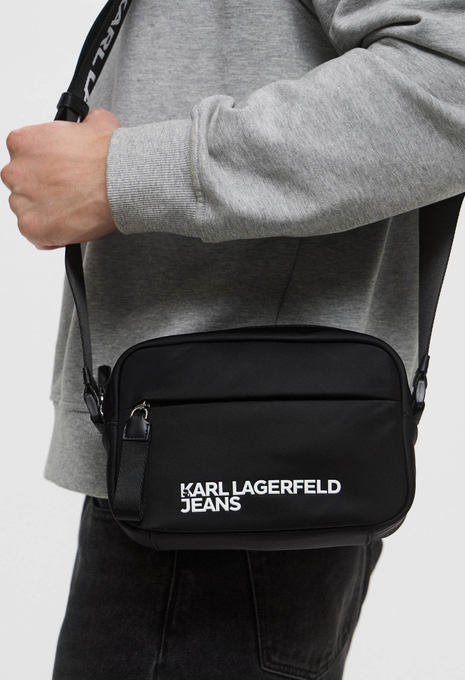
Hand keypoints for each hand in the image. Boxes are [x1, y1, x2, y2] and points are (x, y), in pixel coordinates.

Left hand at [1, 108, 120, 249]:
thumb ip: (81, 127)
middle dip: (43, 191)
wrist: (119, 181)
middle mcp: (15, 172)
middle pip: (23, 186)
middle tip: (70, 192)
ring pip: (28, 211)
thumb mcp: (96, 122)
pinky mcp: (31, 228)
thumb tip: (88, 128)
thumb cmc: (108, 156)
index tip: (59, 173)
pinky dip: (53, 235)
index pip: (24, 158)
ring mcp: (21, 202)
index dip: (44, 167)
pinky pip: (37, 237)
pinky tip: (72, 224)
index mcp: (22, 142)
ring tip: (75, 209)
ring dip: (47, 213)